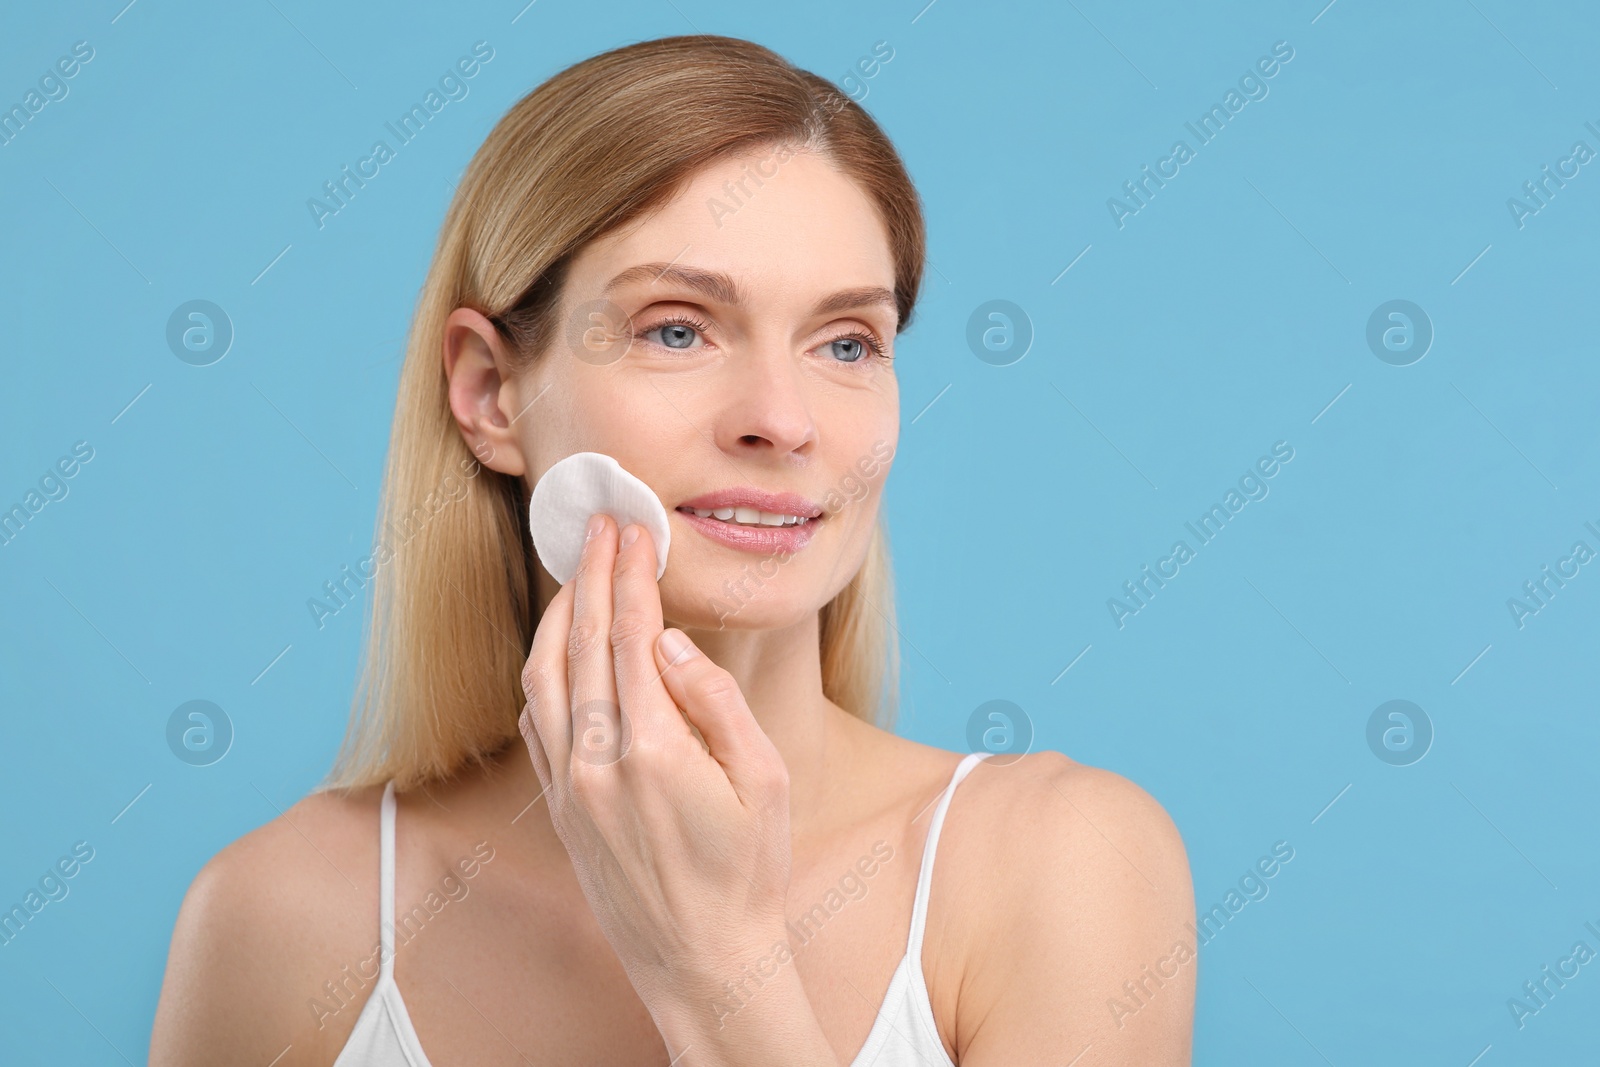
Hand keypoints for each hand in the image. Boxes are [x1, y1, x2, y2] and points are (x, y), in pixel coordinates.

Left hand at [518, 512, 793, 1010]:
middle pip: (579, 641)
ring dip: (556, 614)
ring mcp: (568, 784)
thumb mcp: (765, 781)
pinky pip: (535, 718)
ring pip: (543, 675)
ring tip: (576, 571)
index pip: (630, 634)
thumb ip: (715, 702)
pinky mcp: (557, 804)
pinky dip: (542, 667)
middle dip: (589, 574)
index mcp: (654, 749)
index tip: (635, 531)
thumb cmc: (748, 871)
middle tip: (602, 526)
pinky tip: (559, 645)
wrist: (702, 959)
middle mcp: (597, 761)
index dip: (631, 575)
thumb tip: (668, 640)